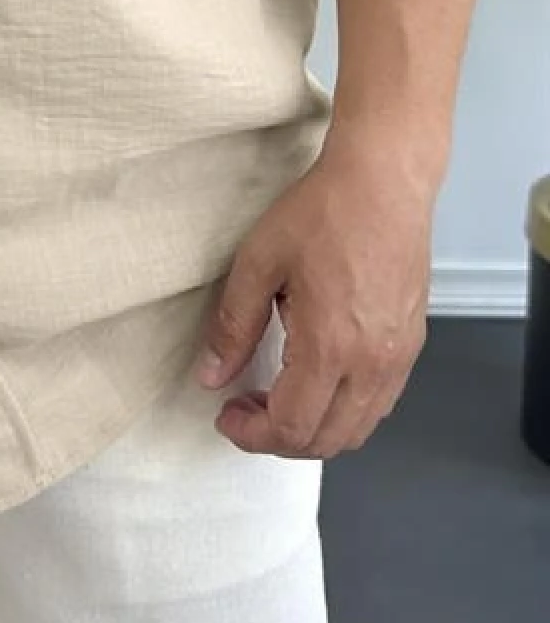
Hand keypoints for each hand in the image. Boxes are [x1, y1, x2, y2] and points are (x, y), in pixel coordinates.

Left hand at [192, 136, 434, 459]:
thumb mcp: (258, 262)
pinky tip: (318, 380)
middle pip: (325, 441)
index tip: (228, 416)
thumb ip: (233, 326)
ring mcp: (398, 358)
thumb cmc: (324, 212)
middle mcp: (371, 363)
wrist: (383, 182)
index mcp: (330, 347)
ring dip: (314, 429)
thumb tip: (212, 376)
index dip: (252, 435)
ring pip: (357, 429)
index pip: (291, 427)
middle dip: (278, 438)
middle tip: (246, 408)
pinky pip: (379, 404)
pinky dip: (345, 412)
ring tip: (278, 396)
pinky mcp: (411, 344)